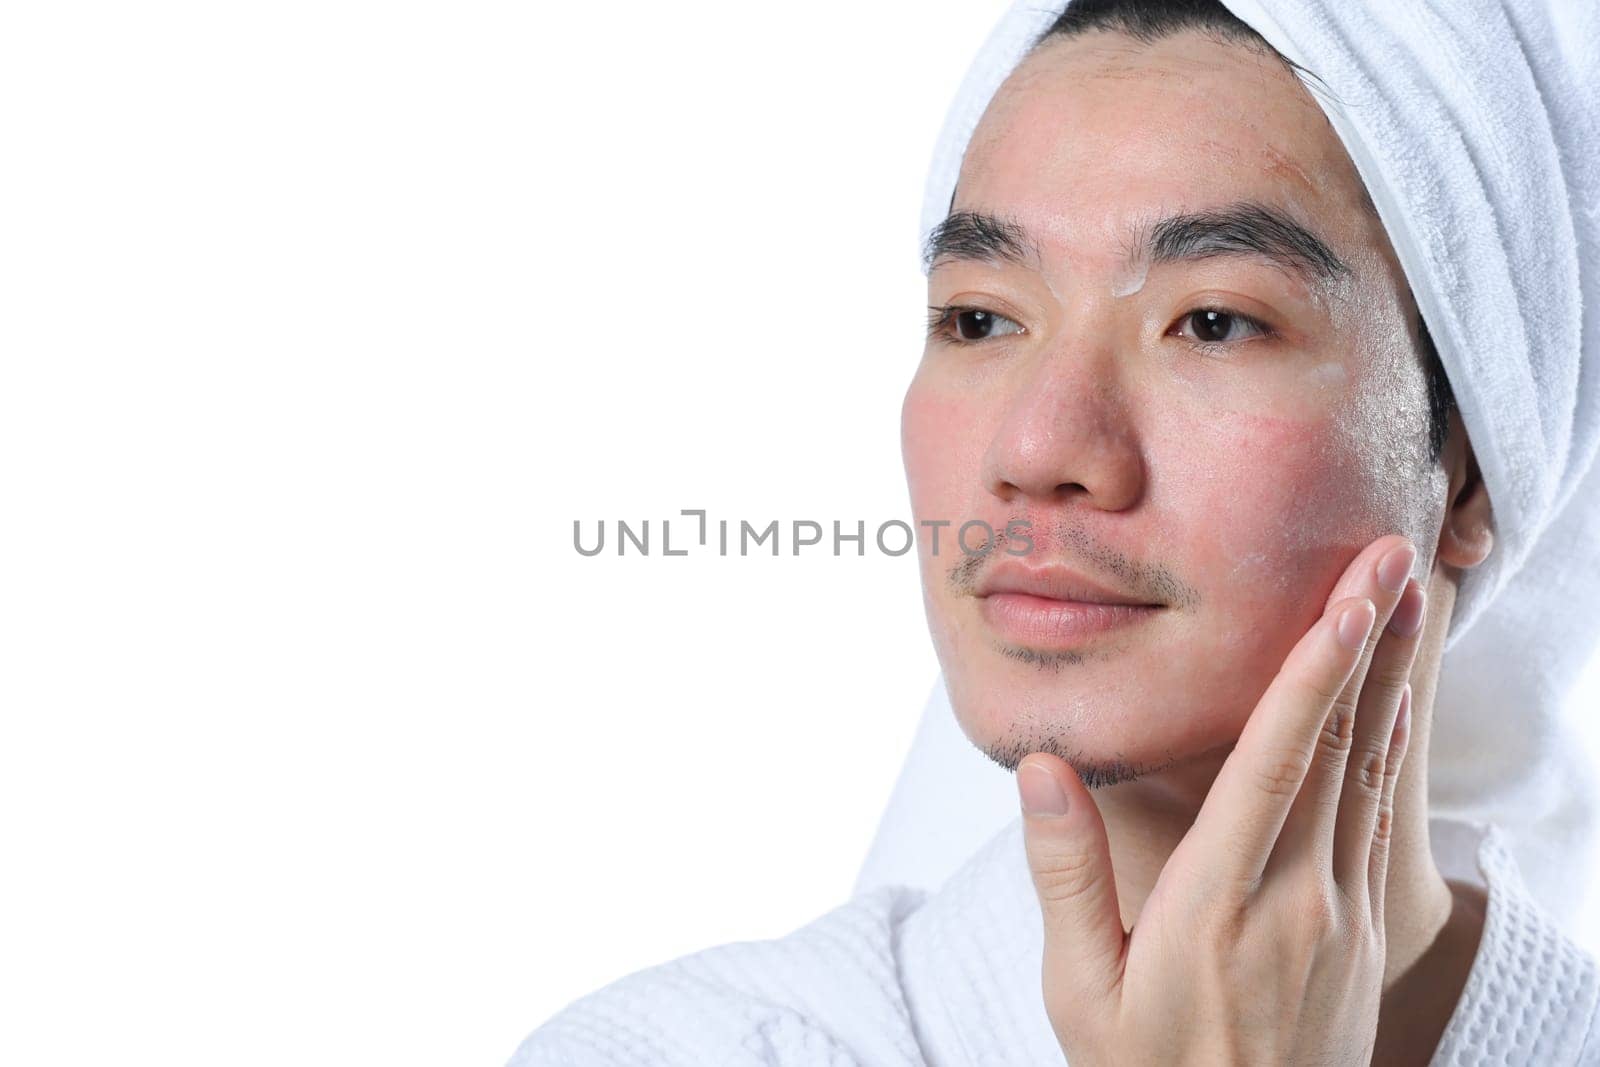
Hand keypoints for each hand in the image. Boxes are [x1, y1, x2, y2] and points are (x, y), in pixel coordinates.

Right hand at [1015, 534, 1427, 1065]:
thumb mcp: (1081, 990)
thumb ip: (1065, 875)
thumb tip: (1042, 767)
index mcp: (1217, 907)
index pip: (1273, 768)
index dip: (1312, 677)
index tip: (1345, 601)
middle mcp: (1296, 903)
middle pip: (1342, 751)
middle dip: (1371, 645)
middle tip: (1394, 558)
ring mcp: (1342, 919)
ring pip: (1374, 776)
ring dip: (1396, 680)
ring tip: (1411, 601)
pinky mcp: (1364, 933)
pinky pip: (1382, 819)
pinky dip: (1394, 747)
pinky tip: (1401, 701)